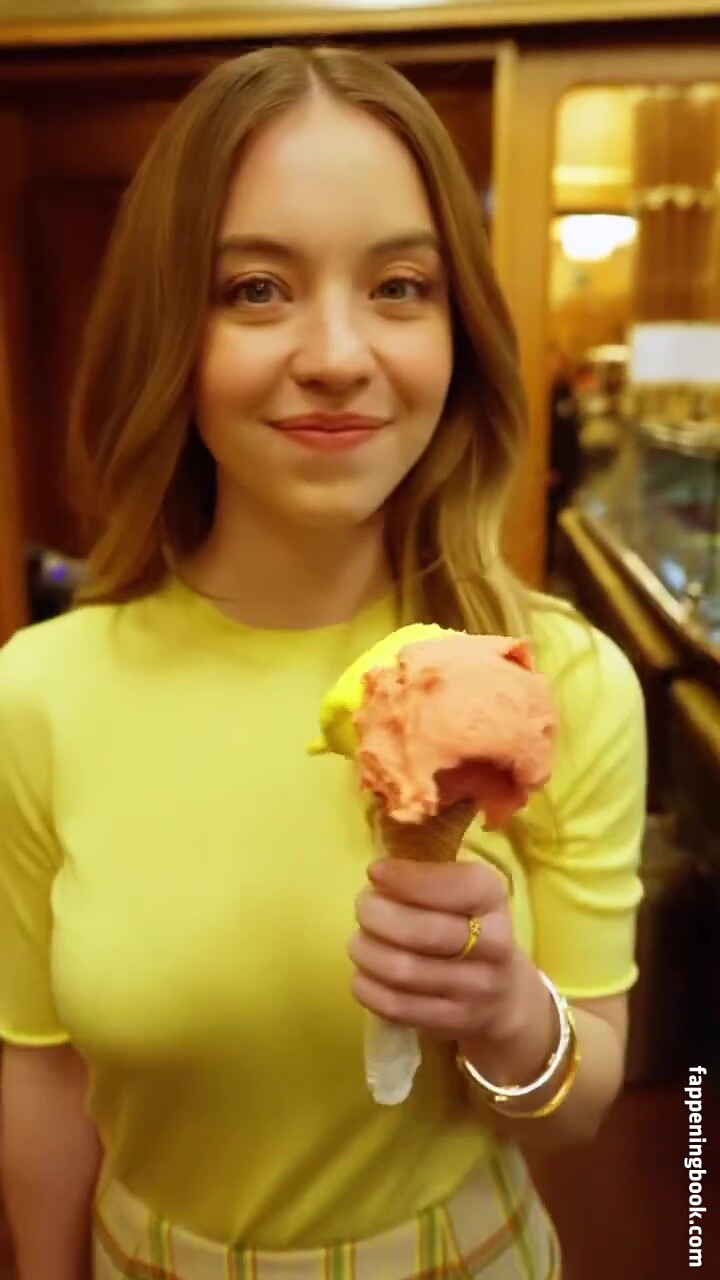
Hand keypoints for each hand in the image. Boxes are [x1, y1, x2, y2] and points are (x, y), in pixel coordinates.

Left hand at [349, 857, 521, 1043]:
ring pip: (403, 970)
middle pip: (422, 932)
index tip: (375, 872)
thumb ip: (428, 878)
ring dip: (367, 951)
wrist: (504, 995)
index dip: (410, 880)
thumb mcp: (465, 894)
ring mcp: (475, 988)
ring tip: (360, 941)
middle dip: (377, 916)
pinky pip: (395, 1006)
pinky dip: (367, 987)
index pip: (458, 887)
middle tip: (363, 908)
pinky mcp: (452, 1021)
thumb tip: (378, 873)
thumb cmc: (469, 928)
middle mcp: (494, 945)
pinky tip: (364, 973)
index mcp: (494, 900)